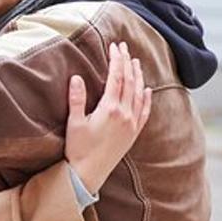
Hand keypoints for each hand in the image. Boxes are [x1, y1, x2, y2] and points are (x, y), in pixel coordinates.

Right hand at [63, 42, 152, 193]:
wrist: (89, 174)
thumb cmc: (78, 149)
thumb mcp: (74, 123)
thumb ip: (76, 99)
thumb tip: (77, 77)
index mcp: (110, 109)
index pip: (116, 78)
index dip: (116, 60)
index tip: (114, 47)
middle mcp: (125, 114)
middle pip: (129, 82)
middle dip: (127, 62)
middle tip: (124, 48)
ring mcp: (131, 124)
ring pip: (138, 94)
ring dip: (138, 76)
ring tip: (135, 62)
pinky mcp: (133, 134)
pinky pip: (144, 112)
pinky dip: (146, 99)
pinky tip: (147, 90)